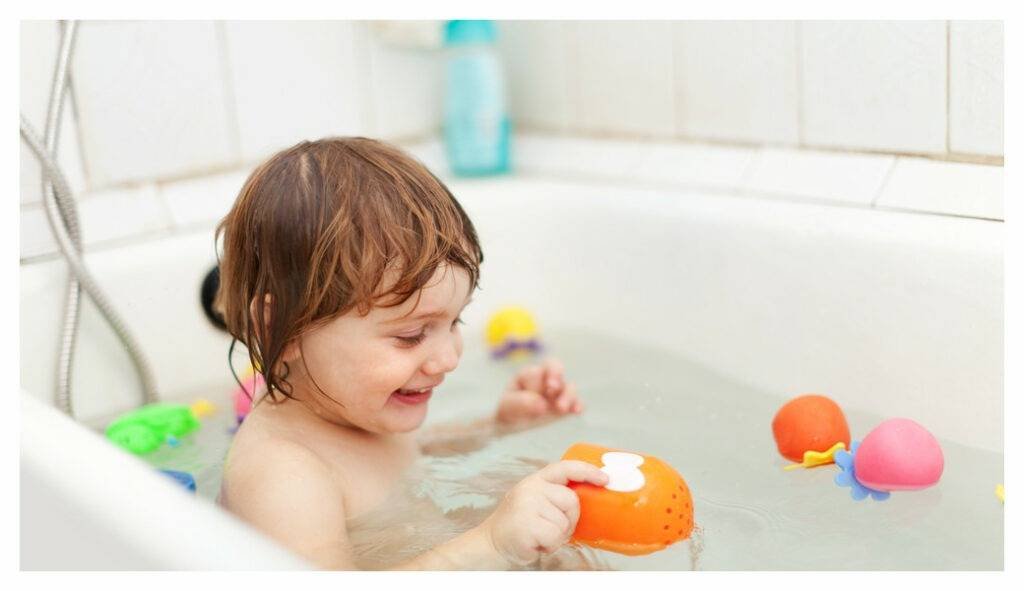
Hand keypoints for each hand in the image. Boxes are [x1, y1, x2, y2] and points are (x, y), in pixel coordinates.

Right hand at [478, 460, 607, 565]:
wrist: (491, 542)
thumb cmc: (521, 524)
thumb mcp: (536, 501)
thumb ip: (555, 495)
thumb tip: (591, 496)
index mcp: (536, 480)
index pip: (565, 468)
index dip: (587, 471)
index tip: (605, 479)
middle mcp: (531, 488)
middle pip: (571, 501)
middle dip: (570, 519)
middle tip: (554, 529)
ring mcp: (527, 504)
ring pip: (564, 522)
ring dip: (557, 536)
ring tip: (540, 535)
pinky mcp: (526, 523)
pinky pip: (555, 536)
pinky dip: (550, 545)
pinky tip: (536, 543)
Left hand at [496, 358, 582, 424]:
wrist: (513, 425)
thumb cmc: (509, 410)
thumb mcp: (507, 407)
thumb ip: (520, 403)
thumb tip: (542, 405)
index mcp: (529, 374)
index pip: (535, 373)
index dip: (534, 385)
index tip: (528, 399)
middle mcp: (546, 379)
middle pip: (555, 367)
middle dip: (555, 374)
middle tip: (551, 388)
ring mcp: (558, 392)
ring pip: (569, 386)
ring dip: (567, 395)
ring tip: (560, 408)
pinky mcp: (567, 406)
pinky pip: (577, 402)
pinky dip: (578, 405)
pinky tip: (576, 411)